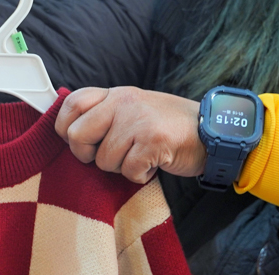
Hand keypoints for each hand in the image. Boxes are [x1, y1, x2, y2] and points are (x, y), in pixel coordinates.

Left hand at [55, 87, 206, 183]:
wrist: (212, 133)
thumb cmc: (166, 128)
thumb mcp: (131, 111)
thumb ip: (102, 115)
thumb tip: (66, 133)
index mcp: (115, 94)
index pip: (71, 104)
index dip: (65, 129)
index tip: (81, 142)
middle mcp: (124, 102)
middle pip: (77, 136)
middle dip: (89, 155)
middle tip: (113, 155)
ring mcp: (138, 120)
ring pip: (103, 160)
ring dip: (121, 167)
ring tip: (141, 155)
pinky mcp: (153, 140)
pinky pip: (128, 170)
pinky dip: (139, 175)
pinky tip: (153, 163)